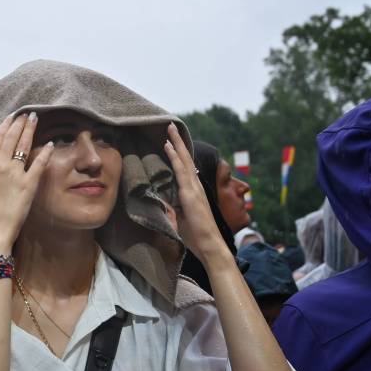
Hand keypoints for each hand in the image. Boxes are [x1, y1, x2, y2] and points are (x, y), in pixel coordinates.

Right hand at [0, 113, 53, 251]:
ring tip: (35, 119)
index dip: (6, 125)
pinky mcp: (28, 184)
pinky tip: (50, 144)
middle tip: (28, 113)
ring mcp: (14, 173)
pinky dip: (45, 152)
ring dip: (30, 130)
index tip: (12, 117)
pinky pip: (39, 163)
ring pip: (24, 145)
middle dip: (20, 123)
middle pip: (11, 137)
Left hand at [163, 123, 231, 263]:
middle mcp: (195, 186)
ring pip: (183, 160)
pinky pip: (181, 171)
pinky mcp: (190, 193)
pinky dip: (174, 157)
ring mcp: (193, 188)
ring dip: (176, 143)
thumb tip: (161, 203)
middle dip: (178, 141)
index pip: (184, 168)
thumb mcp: (180, 218)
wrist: (209, 245)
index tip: (171, 140)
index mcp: (193, 191)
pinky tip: (168, 146)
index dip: (178, 154)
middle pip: (185, 159)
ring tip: (168, 128)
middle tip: (170, 126)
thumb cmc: (196, 235)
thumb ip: (172, 208)